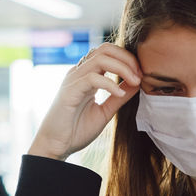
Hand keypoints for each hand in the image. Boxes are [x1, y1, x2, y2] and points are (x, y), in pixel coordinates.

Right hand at [28, 43, 141, 160]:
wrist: (55, 146)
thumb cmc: (76, 130)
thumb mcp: (105, 112)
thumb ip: (119, 97)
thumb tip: (136, 83)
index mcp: (87, 76)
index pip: (108, 53)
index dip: (127, 59)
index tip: (141, 75)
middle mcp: (79, 73)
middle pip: (105, 49)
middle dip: (127, 58)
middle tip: (140, 75)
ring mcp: (73, 80)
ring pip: (100, 59)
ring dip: (122, 67)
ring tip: (135, 81)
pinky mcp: (70, 91)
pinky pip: (92, 77)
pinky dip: (110, 84)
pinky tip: (120, 94)